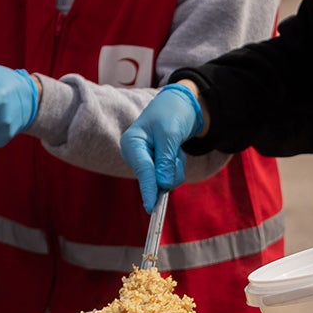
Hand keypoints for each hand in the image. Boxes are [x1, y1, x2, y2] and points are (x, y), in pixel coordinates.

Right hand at [120, 82, 203, 211]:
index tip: (151, 208)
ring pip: (165, 180)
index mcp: (132, 143)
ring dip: (176, 166)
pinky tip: (174, 150)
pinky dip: (177, 165)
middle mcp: (135, 155)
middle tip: (175, 149)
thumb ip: (166, 160)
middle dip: (170, 168)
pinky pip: (170, 175)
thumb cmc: (171, 113)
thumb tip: (163, 185)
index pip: (143, 170)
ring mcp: (145, 162)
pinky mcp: (155, 167)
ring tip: (175, 146)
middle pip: (154, 178)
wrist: (180, 104)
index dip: (148, 189)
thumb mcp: (170, 133)